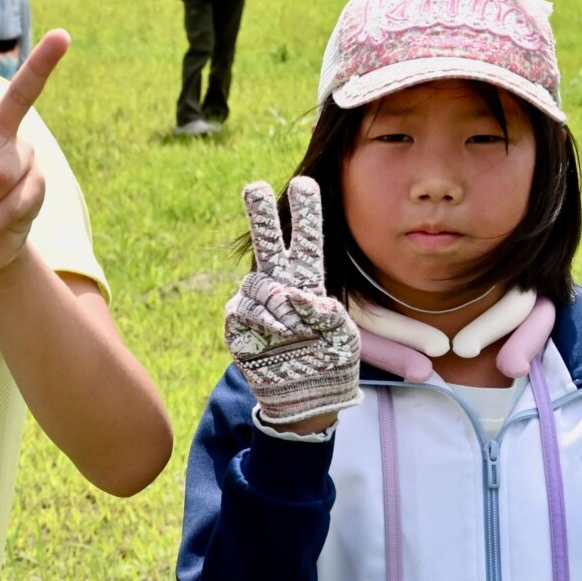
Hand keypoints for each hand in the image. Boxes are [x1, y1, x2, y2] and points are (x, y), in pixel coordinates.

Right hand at [223, 178, 362, 427]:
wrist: (307, 396)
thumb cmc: (330, 360)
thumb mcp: (345, 336)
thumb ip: (327, 312)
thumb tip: (294, 294)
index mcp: (308, 280)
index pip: (305, 240)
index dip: (305, 213)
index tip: (304, 183)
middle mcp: (278, 285)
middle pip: (266, 242)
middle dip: (259, 213)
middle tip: (255, 187)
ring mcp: (255, 303)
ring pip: (258, 281)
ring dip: (278, 301)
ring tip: (294, 326)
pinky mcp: (237, 323)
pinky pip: (243, 309)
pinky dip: (264, 319)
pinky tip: (281, 333)